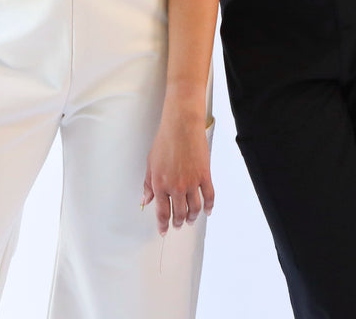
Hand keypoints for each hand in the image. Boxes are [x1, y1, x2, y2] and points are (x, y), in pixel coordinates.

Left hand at [142, 111, 213, 234]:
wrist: (181, 126)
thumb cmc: (165, 140)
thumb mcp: (150, 163)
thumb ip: (148, 184)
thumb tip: (146, 199)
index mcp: (160, 184)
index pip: (162, 212)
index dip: (163, 224)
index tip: (164, 230)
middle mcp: (176, 187)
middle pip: (179, 213)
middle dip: (178, 222)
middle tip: (179, 225)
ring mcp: (191, 182)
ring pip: (194, 208)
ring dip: (192, 217)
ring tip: (191, 220)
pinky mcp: (204, 176)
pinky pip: (209, 196)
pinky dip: (209, 206)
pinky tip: (207, 210)